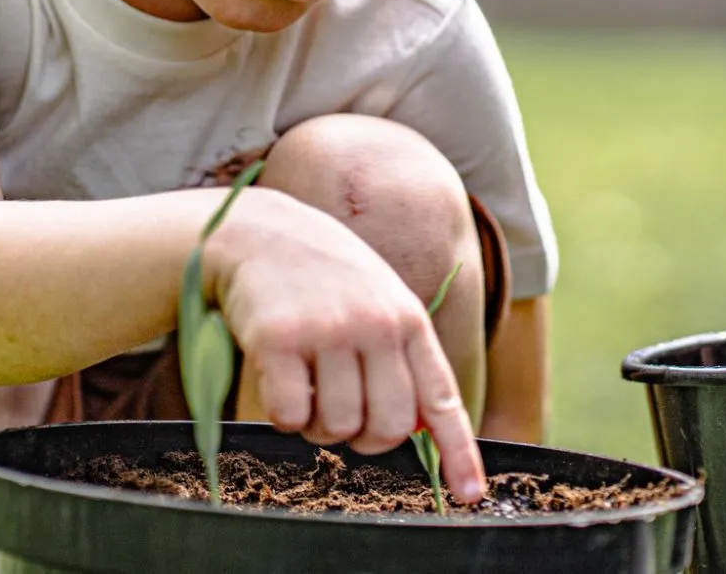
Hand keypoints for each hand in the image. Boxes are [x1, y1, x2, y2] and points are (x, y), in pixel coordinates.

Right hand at [205, 190, 485, 502]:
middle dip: (363, 437)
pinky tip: (276, 378)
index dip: (458, 452)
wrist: (255, 231)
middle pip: (388, 428)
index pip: (441, 398)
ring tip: (305, 386)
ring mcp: (327, 331)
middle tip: (339, 412)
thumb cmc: (320, 275)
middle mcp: (374, 324)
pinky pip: (289, 416)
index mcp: (407, 318)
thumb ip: (400, 354)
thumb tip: (420, 427)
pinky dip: (282, 415)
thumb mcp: (376, 298)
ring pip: (337, 427)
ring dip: (317, 425)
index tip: (470, 495)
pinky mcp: (279, 339)